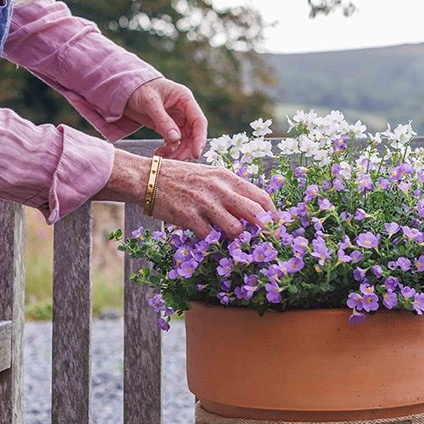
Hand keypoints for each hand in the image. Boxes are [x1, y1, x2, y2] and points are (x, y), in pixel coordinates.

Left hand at [124, 78, 206, 160]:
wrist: (126, 88)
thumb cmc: (139, 89)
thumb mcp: (150, 103)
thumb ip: (163, 121)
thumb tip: (176, 139)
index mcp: (185, 99)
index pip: (199, 121)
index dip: (200, 139)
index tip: (195, 154)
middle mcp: (185, 110)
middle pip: (193, 134)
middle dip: (186, 149)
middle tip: (176, 162)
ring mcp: (177, 120)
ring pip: (184, 141)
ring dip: (177, 152)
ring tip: (164, 159)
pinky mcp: (169, 127)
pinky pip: (173, 142)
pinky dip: (168, 151)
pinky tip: (159, 154)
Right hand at [152, 158, 274, 239]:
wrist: (147, 178)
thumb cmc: (180, 178)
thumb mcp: (209, 176)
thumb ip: (229, 190)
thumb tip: (250, 210)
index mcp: (227, 177)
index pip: (262, 197)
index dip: (274, 216)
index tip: (277, 228)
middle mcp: (220, 189)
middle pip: (256, 213)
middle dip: (266, 232)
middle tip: (268, 245)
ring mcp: (205, 203)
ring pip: (236, 229)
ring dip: (238, 241)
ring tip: (236, 247)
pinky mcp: (190, 217)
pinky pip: (211, 238)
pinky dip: (215, 246)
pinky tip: (213, 246)